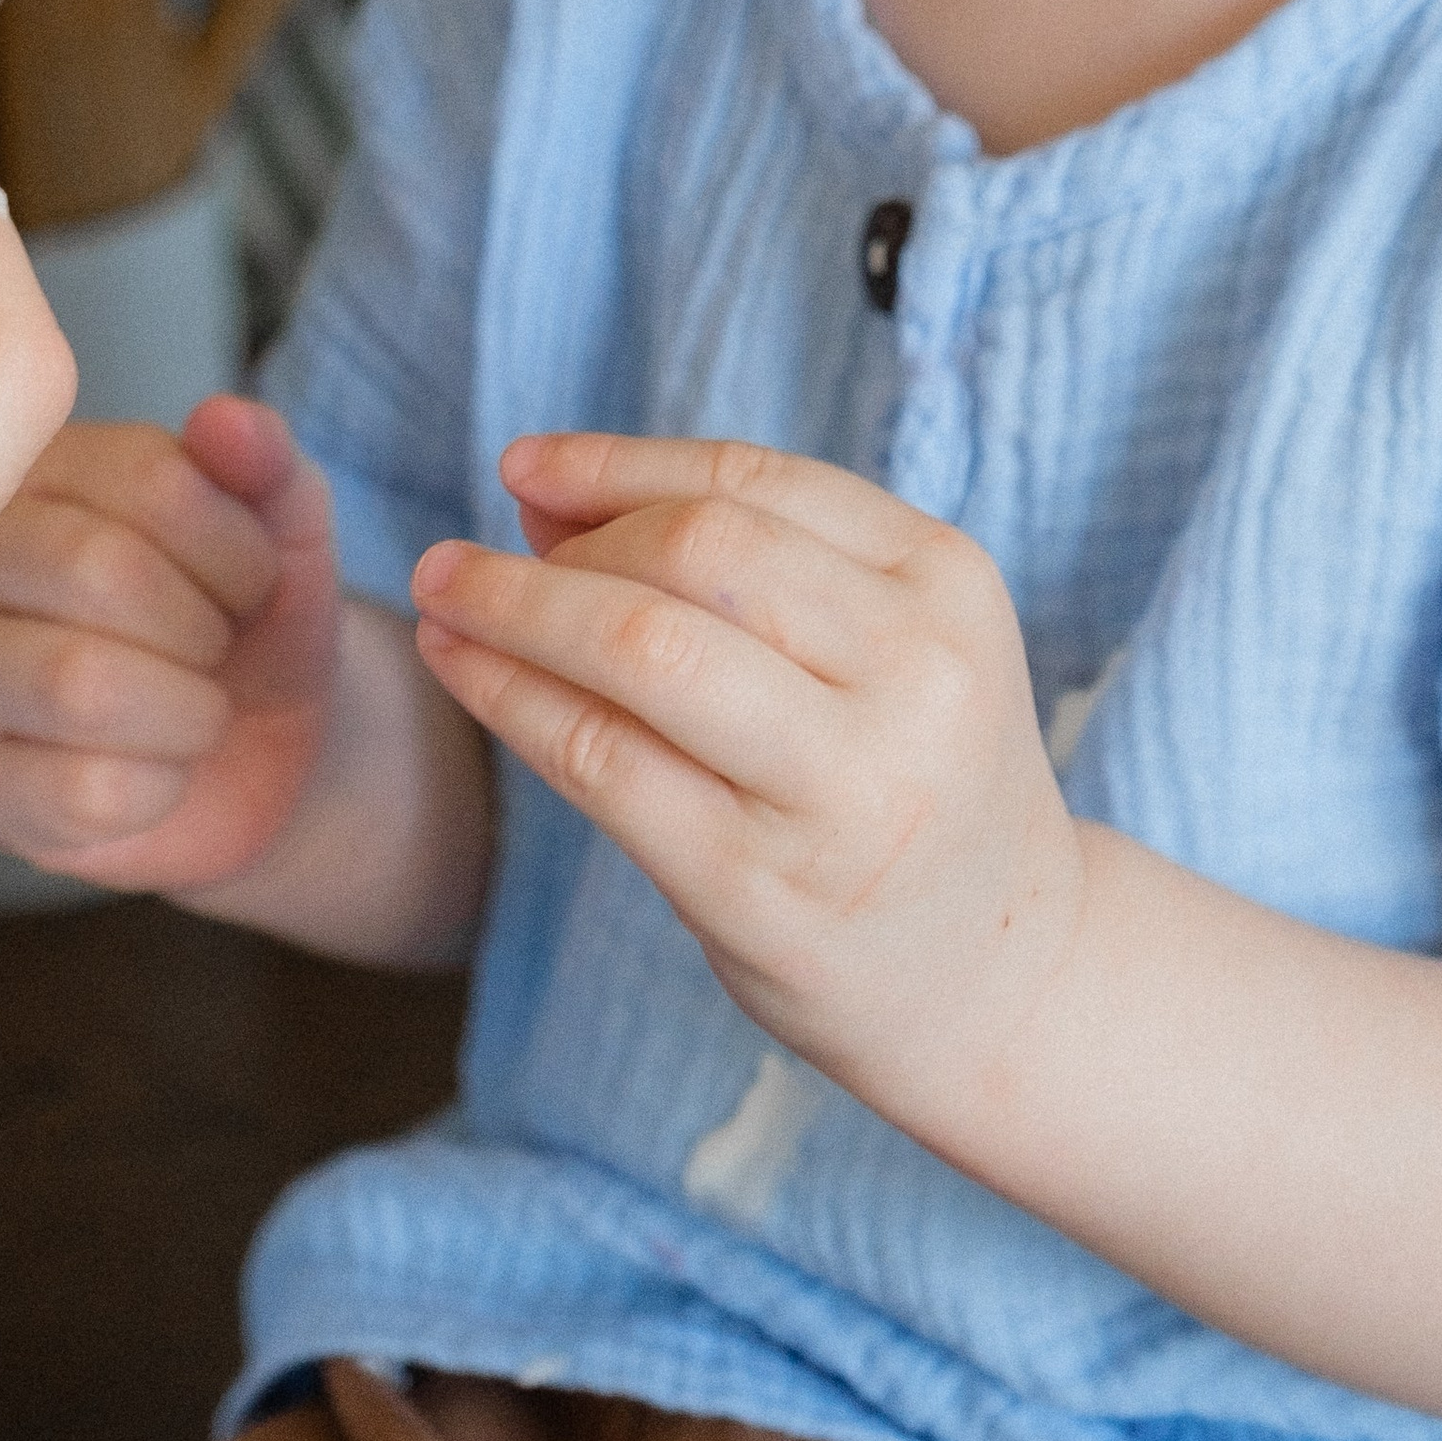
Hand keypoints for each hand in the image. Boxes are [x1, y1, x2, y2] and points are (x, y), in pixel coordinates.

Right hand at [0, 396, 343, 896]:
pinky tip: (156, 771)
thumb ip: (265, 460)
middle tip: (216, 649)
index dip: (234, 542)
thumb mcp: (283, 529)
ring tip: (196, 711)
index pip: (148, 478)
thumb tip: (224, 418)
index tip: (253, 579)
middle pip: (99, 572)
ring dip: (186, 711)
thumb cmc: (249, 620)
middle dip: (202, 627)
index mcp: (49, 469)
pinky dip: (161, 788)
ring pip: (78, 685)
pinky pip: (80, 792)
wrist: (253, 753)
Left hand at [410, 433, 1082, 1114]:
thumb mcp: (888, 646)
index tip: (522, 466)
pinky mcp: (760, 887)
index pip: (753, 483)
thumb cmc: (909, 779)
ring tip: (441, 597)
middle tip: (472, 556)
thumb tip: (546, 490)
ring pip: (643, 647)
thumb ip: (746, 560)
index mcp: (947, 583)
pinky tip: (463, 671)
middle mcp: (913, 676)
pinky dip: (511, 698)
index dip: (617, 463)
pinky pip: (603, 762)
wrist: (1000, 976)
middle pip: (699, 551)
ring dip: (515, 608)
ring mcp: (839, 789)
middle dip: (565, 541)